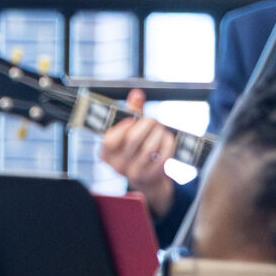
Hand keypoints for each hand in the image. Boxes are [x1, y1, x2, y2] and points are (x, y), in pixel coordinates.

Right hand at [99, 91, 178, 216]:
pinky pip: (163, 156)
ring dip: (160, 133)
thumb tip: (137, 94)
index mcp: (106, 153)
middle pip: (133, 139)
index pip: (110, 140)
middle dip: (147, 124)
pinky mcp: (151, 176)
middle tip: (153, 120)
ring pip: (150, 147)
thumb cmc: (135, 150)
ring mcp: (134, 173)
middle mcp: (117, 165)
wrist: (147, 180)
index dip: (123, 126)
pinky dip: (169, 143)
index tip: (133, 119)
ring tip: (161, 129)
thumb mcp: (128, 132)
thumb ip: (131, 112)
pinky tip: (168, 139)